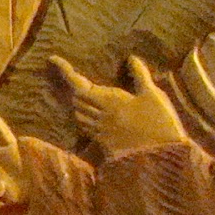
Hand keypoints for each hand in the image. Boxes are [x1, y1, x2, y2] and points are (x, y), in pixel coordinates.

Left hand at [52, 55, 186, 155]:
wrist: (162, 156)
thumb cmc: (160, 122)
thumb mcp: (153, 95)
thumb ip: (140, 76)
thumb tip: (131, 58)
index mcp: (108, 101)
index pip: (78, 85)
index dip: (64, 71)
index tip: (53, 58)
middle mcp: (99, 116)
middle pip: (75, 99)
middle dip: (73, 88)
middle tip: (72, 77)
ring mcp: (99, 131)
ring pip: (77, 114)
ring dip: (76, 104)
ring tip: (81, 95)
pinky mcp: (103, 143)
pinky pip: (85, 128)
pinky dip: (83, 118)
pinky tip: (91, 116)